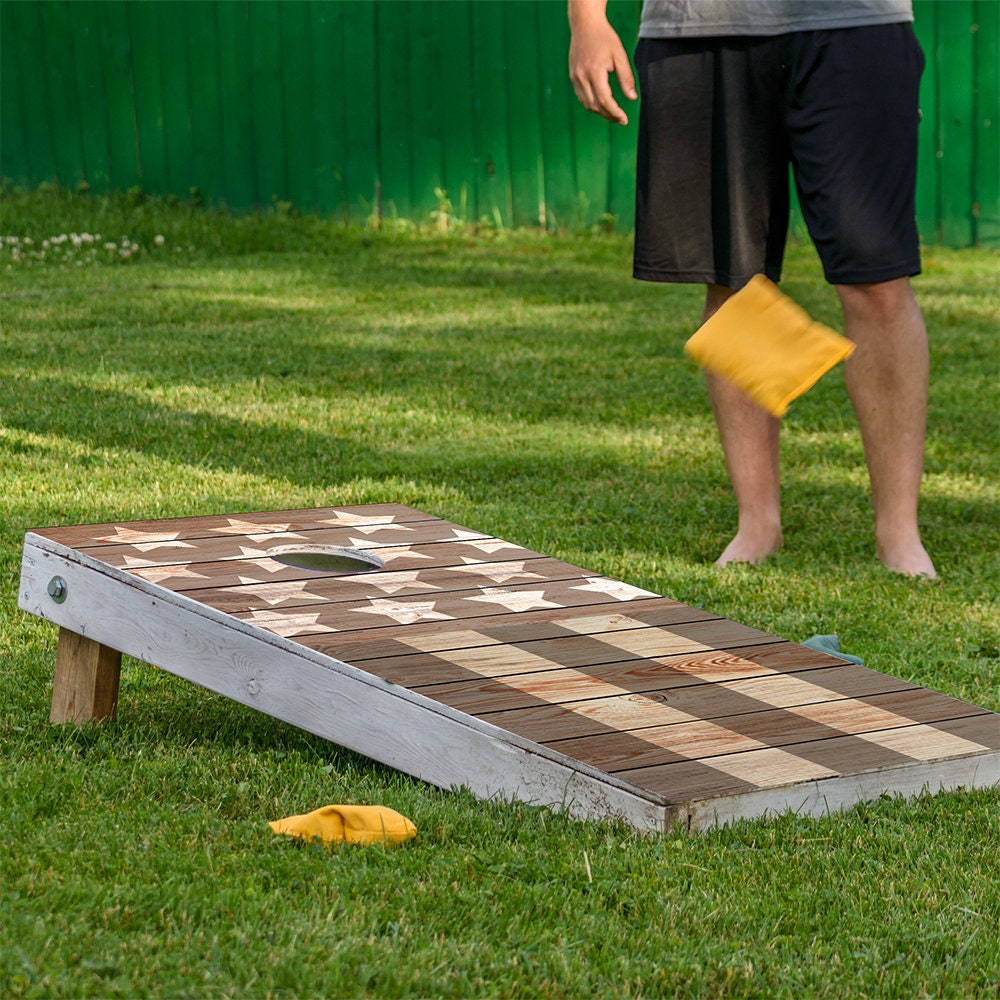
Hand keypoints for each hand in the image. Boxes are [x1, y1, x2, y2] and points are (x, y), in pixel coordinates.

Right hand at [568, 3, 636, 124]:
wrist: (585, 24)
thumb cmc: (605, 38)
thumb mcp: (620, 56)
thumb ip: (626, 78)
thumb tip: (632, 98)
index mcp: (594, 72)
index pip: (604, 100)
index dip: (615, 113)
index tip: (624, 119)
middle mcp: (582, 77)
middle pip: (595, 106)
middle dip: (609, 115)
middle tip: (621, 119)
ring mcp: (575, 78)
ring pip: (587, 104)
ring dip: (600, 112)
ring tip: (613, 114)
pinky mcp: (573, 77)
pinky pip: (582, 97)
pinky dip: (592, 104)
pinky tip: (602, 104)